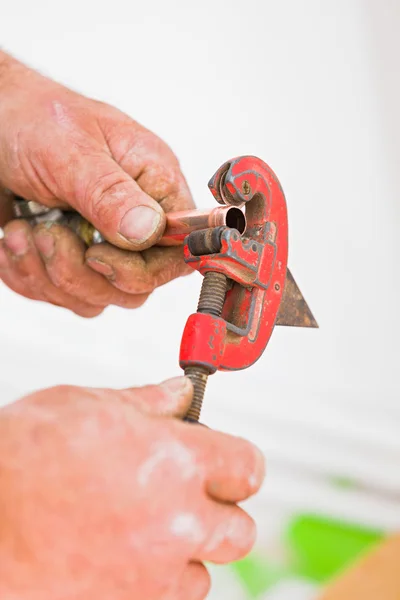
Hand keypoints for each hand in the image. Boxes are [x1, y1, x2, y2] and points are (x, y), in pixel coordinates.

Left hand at [0, 51, 193, 316]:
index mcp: (153, 184)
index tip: (97, 255)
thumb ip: (110, 193)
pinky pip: (61, 295)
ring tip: (25, 231)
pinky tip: (16, 240)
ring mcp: (102, 243)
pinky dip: (29, 276)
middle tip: (48, 236)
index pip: (177, 251)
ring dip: (48, 274)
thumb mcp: (69, 150)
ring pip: (95, 297)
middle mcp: (134, 218)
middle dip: (81, 273)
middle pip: (134, 287)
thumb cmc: (31, 119)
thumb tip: (149, 229)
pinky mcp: (71, 259)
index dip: (142, 269)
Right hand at [0, 378, 264, 599]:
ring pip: (205, 571)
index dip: (238, 462)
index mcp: (176, 462)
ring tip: (146, 527)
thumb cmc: (20, 459)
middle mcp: (177, 523)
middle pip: (240, 530)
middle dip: (220, 511)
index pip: (248, 467)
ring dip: (187, 551)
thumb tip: (181, 395)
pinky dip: (158, 582)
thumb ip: (148, 401)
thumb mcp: (86, 405)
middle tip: (187, 494)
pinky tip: (125, 554)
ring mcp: (153, 574)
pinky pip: (168, 599)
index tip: (226, 462)